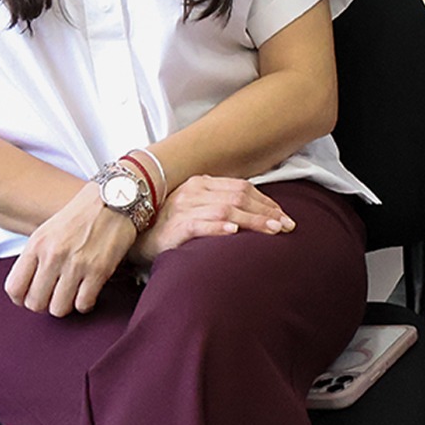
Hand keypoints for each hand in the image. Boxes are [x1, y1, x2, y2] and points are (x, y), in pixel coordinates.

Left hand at [4, 182, 135, 316]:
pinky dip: (85, 304)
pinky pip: (83, 304)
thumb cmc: (83, 213)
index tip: (31, 297)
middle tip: (54, 297)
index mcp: (36, 244)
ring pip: (58, 309)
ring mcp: (76, 264)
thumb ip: (37, 256)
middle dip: (44, 305)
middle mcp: (53, 255)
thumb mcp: (49, 230)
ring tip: (71, 295)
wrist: (116, 197)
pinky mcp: (99, 270)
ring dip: (64, 306)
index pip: (14, 288)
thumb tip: (30, 287)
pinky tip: (88, 293)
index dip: (21, 299)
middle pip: (35, 303)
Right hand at [131, 175, 294, 261]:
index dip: (266, 201)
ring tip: (272, 230)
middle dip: (266, 212)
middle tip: (286, 226)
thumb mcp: (199, 210)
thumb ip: (223, 207)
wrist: (137, 241)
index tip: (284, 216)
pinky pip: (199, 224)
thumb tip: (259, 216)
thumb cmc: (171, 228)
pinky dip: (218, 228)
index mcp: (201, 183)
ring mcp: (182, 207)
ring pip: (225, 210)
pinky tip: (233, 233)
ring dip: (252, 220)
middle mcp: (193, 191)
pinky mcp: (174, 226)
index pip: (241, 188)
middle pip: (238, 197)